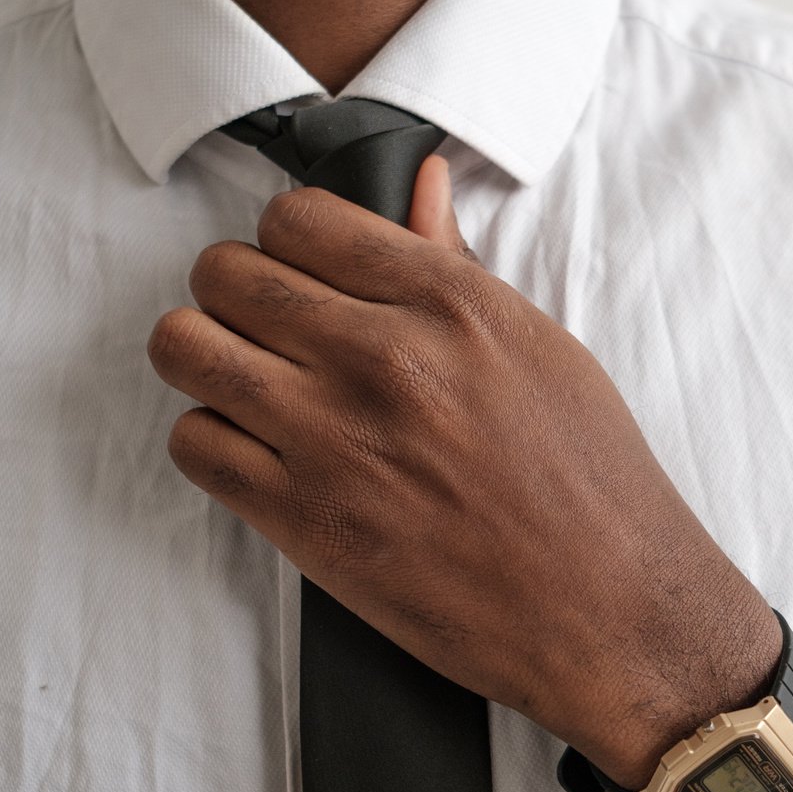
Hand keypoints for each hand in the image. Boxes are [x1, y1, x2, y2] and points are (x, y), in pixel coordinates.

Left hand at [147, 157, 780, 786]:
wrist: (607, 610)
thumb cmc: (589, 482)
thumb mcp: (539, 348)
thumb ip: (453, 265)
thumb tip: (415, 181)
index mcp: (447, 302)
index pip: (298, 217)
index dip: (287, 240)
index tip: (300, 272)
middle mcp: (381, 358)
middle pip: (226, 272)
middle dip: (234, 291)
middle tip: (264, 327)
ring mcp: (332, 438)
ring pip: (185, 347)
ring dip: (203, 355)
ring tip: (243, 381)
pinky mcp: (302, 520)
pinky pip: (192, 443)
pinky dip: (209, 440)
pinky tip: (252, 449)